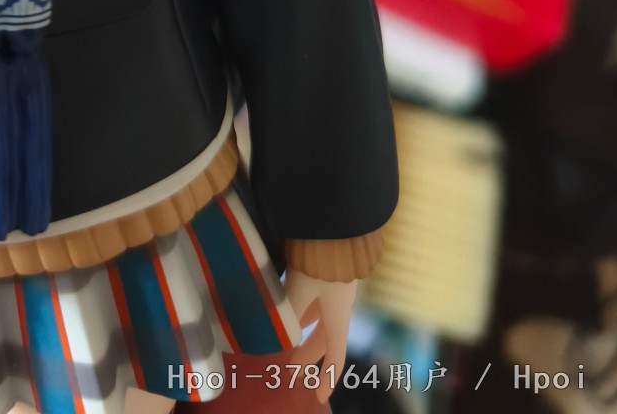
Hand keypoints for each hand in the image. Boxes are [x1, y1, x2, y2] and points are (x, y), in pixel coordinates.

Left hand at [282, 269, 356, 405]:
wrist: (336, 220)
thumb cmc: (320, 258)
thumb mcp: (301, 288)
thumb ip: (289, 312)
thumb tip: (278, 333)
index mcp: (338, 314)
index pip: (335, 355)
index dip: (327, 377)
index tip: (319, 397)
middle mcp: (339, 303)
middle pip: (325, 337)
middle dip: (308, 356)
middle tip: (291, 371)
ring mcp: (333, 286)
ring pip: (318, 317)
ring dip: (303, 332)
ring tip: (287, 342)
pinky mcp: (324, 269)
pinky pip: (313, 299)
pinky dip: (301, 310)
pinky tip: (288, 307)